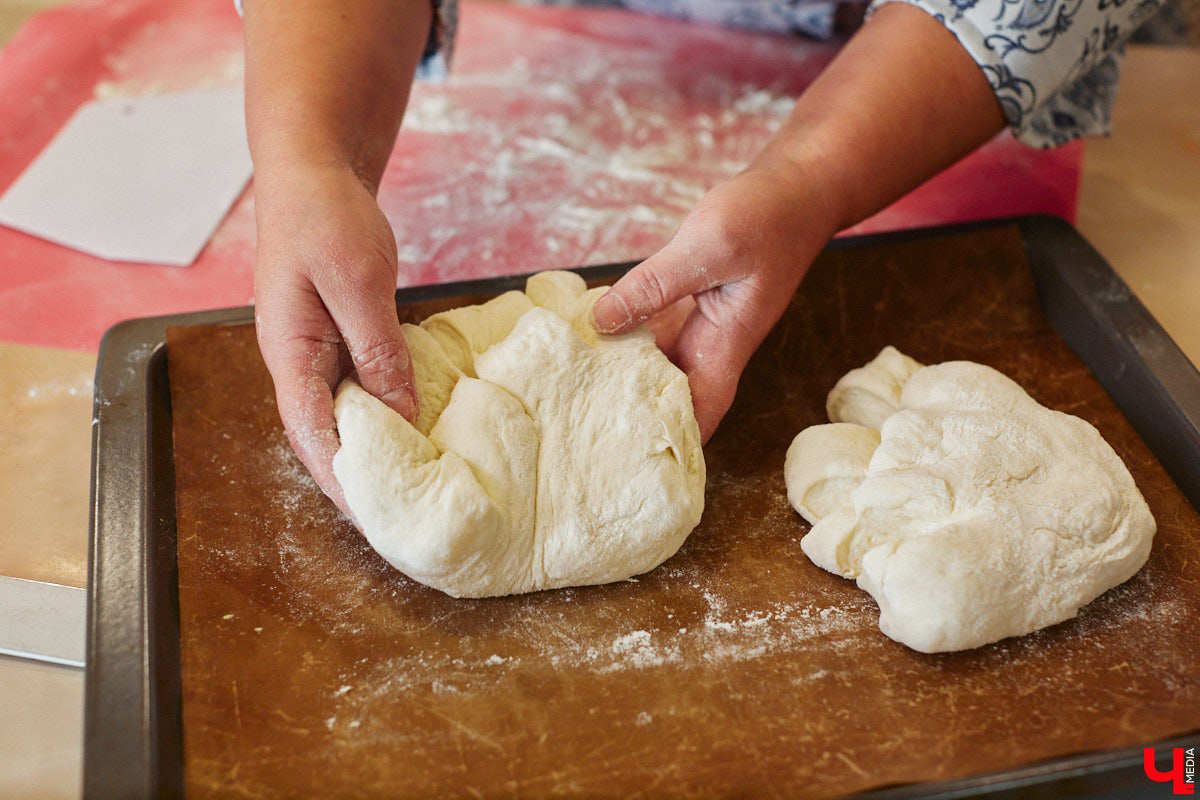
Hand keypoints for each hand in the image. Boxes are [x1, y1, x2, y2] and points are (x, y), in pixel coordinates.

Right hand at [253, 164, 416, 513]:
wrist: (313, 169)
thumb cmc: (326, 216)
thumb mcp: (357, 282)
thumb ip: (376, 348)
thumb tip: (398, 412)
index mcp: (290, 352)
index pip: (313, 434)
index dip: (343, 480)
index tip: (377, 518)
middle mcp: (298, 361)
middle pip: (324, 436)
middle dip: (358, 479)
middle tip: (402, 518)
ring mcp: (316, 350)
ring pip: (342, 415)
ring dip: (373, 450)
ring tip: (413, 487)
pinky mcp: (338, 337)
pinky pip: (359, 387)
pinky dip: (384, 412)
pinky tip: (415, 428)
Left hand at [592, 166, 837, 440]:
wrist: (796, 188)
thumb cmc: (767, 218)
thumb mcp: (707, 247)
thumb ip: (654, 285)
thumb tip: (601, 321)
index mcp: (725, 345)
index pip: (700, 412)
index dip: (670, 440)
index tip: (631, 461)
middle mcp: (710, 342)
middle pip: (668, 394)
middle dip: (630, 412)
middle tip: (578, 424)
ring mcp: (698, 321)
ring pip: (652, 361)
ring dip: (618, 371)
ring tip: (569, 387)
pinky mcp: (686, 299)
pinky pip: (648, 326)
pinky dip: (620, 330)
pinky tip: (585, 331)